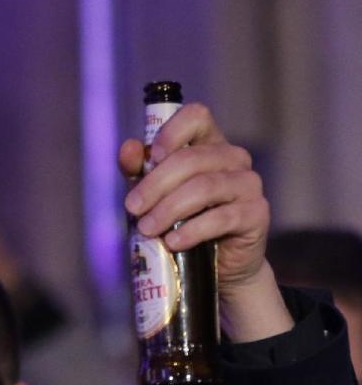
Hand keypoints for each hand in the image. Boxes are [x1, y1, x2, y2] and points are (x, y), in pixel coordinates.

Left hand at [119, 103, 291, 340]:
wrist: (218, 267)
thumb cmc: (185, 224)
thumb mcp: (157, 196)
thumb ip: (141, 172)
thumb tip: (128, 149)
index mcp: (210, 145)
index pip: (197, 117)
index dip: (171, 132)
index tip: (149, 158)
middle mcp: (234, 159)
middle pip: (192, 158)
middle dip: (156, 184)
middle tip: (134, 208)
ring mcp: (249, 184)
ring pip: (205, 187)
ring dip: (169, 208)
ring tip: (148, 229)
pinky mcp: (256, 214)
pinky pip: (222, 218)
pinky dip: (192, 230)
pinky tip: (174, 242)